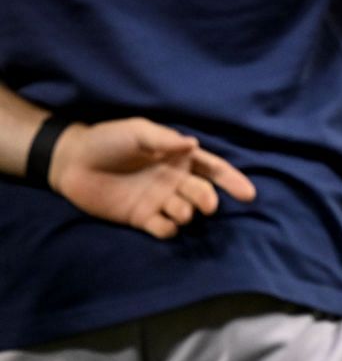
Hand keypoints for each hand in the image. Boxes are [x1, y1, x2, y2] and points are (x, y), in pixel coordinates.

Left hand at [47, 118, 255, 239]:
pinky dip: (168, 229)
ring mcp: (159, 201)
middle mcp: (174, 181)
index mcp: (179, 158)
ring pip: (186, 213)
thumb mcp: (138, 131)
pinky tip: (161, 223)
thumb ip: (164, 140)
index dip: (233, 181)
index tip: (249, 194)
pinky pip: (164, 229)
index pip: (214, 170)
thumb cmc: (108, 140)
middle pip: (203, 194)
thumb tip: (193, 145)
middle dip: (208, 200)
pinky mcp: (142, 219)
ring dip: (186, 214)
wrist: (73, 162)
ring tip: (177, 209)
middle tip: (206, 205)